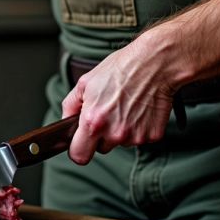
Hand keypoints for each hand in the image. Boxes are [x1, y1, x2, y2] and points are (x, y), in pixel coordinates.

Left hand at [61, 33, 182, 164]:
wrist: (154, 64)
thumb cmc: (120, 70)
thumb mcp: (85, 83)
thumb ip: (69, 106)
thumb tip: (65, 121)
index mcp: (93, 122)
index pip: (79, 156)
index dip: (78, 150)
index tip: (81, 144)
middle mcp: (114, 133)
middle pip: (101, 149)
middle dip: (101, 136)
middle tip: (108, 113)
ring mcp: (135, 136)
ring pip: (121, 142)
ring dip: (121, 130)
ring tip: (126, 106)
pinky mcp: (153, 136)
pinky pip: (140, 138)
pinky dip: (139, 127)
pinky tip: (139, 109)